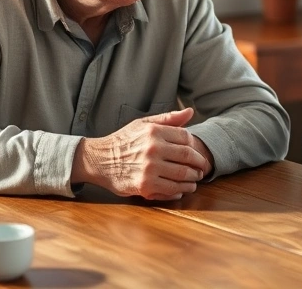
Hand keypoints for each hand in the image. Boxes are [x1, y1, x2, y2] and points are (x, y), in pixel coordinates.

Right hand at [73, 107, 212, 200]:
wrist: (99, 160)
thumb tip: (190, 112)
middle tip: (202, 169)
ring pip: (183, 175)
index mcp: (154, 132)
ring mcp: (149, 168)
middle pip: (188, 157)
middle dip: (199, 164)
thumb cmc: (123, 141)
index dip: (196, 147)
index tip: (198, 154)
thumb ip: (168, 118)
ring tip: (194, 180)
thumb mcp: (143, 124)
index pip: (186, 138)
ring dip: (193, 179)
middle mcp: (153, 148)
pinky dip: (180, 190)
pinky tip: (181, 189)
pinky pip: (171, 189)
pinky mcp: (145, 185)